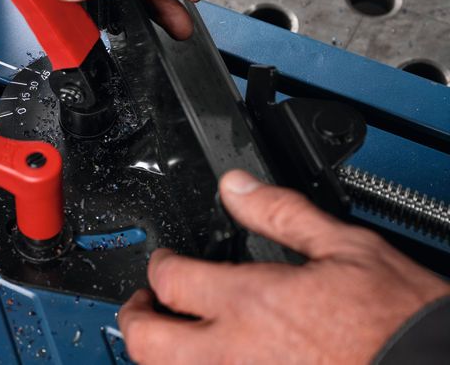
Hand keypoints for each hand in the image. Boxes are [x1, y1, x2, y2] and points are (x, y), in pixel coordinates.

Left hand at [118, 170, 449, 363]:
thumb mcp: (345, 247)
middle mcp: (236, 353)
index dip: (157, 265)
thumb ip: (279, 213)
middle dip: (135, 318)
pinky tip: (215, 360)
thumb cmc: (398, 321)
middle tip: (145, 304)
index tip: (163, 262)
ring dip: (162, 354)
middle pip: (147, 343)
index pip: (170, 280)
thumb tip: (236, 186)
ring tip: (174, 337)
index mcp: (252, 302)